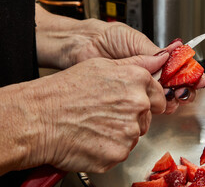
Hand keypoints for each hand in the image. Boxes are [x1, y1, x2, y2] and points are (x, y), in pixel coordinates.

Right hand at [23, 54, 171, 172]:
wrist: (38, 118)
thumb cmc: (64, 91)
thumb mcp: (101, 65)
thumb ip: (136, 63)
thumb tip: (158, 60)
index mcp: (136, 80)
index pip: (159, 97)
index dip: (150, 102)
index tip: (140, 105)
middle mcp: (138, 105)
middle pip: (146, 117)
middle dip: (132, 117)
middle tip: (105, 114)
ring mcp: (129, 131)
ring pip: (134, 135)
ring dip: (120, 134)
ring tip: (95, 126)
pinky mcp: (118, 153)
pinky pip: (121, 152)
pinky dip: (109, 149)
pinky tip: (92, 138)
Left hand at [35, 5, 204, 111]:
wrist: (84, 45)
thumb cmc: (108, 38)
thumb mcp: (136, 41)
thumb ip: (156, 53)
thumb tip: (174, 56)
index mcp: (156, 58)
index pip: (179, 69)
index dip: (190, 75)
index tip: (198, 80)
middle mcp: (150, 73)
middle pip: (175, 86)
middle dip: (184, 90)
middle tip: (184, 91)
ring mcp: (140, 86)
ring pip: (164, 97)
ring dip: (172, 99)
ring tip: (173, 96)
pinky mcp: (129, 96)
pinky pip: (147, 102)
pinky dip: (157, 105)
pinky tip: (161, 103)